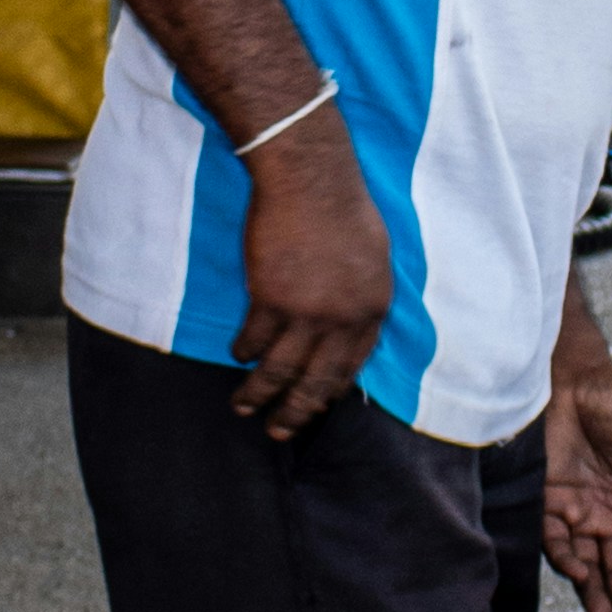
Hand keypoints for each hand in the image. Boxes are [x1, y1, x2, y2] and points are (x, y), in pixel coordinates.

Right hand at [230, 111, 394, 438]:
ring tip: (243, 407)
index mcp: (373, 310)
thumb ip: (362, 295)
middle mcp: (342, 320)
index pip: (351, 367)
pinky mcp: (269, 300)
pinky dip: (244, 350)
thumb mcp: (374, 256)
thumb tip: (349, 323)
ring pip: (279, 370)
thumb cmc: (343, 207)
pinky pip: (253, 340)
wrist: (311, 179)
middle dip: (295, 412)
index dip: (330, 391)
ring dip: (259, 394)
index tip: (315, 406)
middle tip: (279, 431)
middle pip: (316, 381)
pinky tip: (238, 354)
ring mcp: (306, 313)